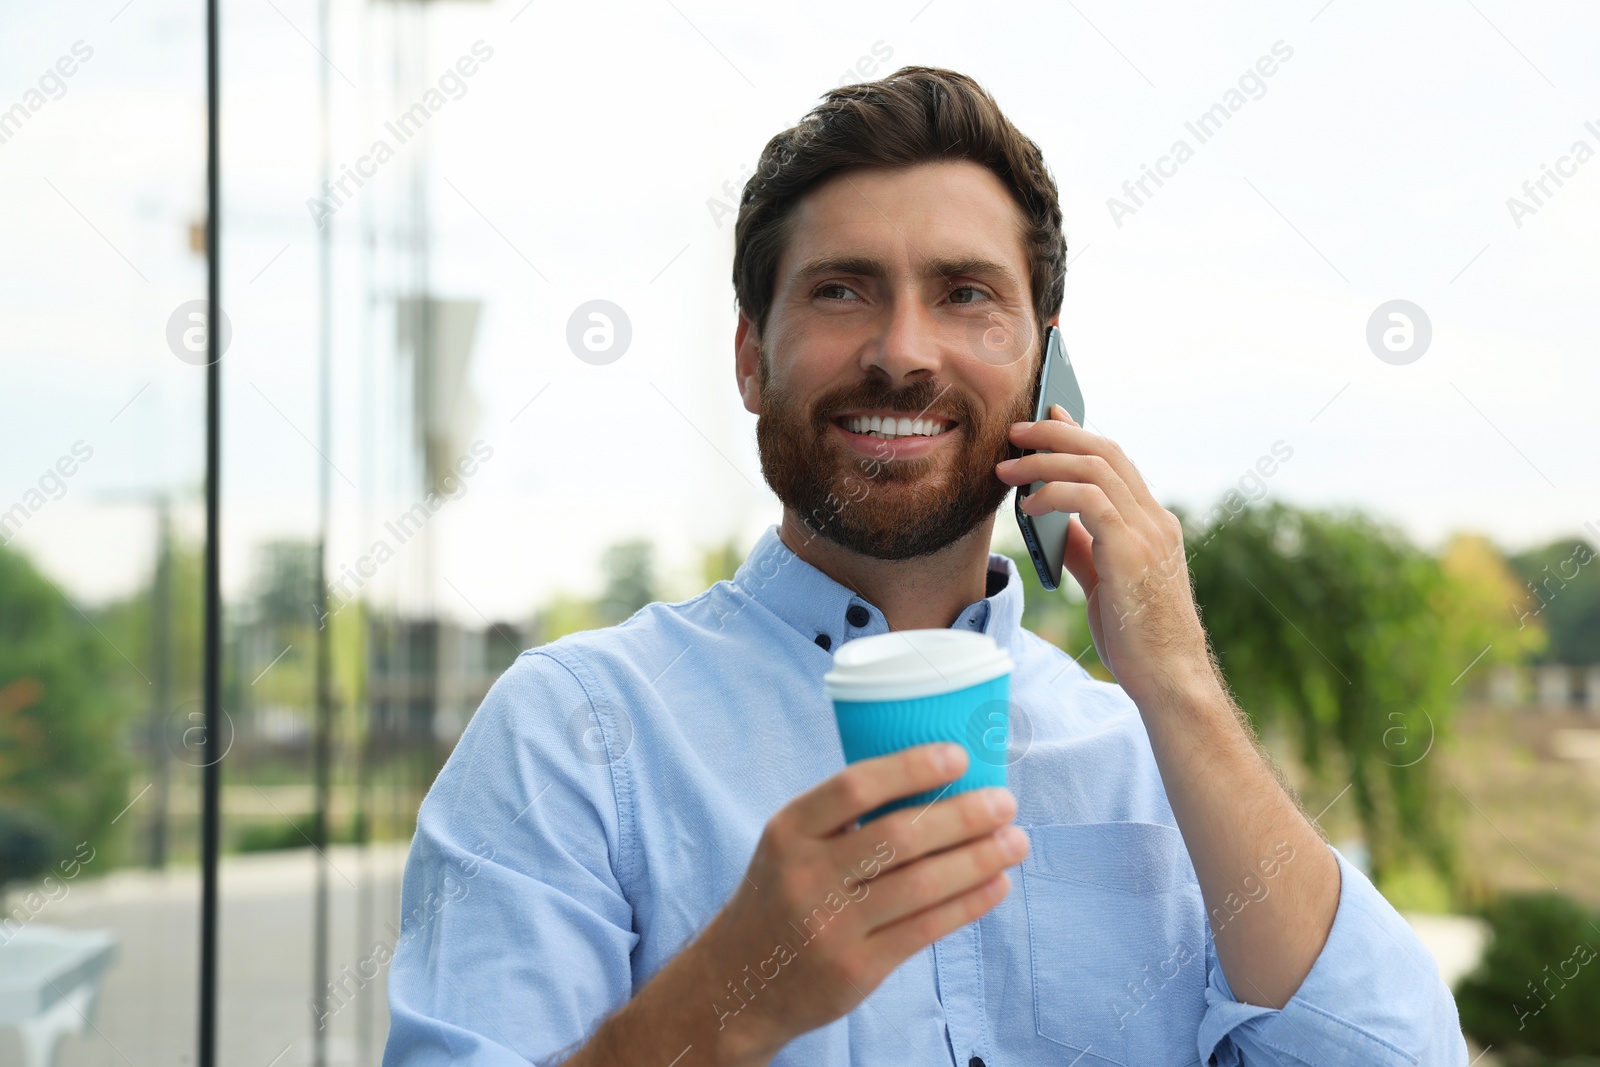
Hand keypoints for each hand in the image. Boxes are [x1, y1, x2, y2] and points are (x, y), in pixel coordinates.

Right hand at [692, 742, 1026, 1062]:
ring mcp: (831, 926)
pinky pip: (926, 929)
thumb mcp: (790, 846)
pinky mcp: (855, 968)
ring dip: (978, 860)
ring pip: (921, 885)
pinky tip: (995, 884)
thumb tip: (936, 785)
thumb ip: (844, 819)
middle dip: (962, 817)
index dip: (911, 768)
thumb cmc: (782, 896)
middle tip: (1004, 802)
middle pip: (899, 837)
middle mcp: (806, 876)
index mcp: (788, 831)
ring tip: (1015, 842)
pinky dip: (968, 903)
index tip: (959, 757)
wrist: (740, 980)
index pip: (854, 787)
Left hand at [995, 403, 1214, 704]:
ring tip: (1007, 469)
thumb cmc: (1137, 636)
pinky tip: (1028, 506)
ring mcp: (1148, 532)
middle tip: (1015, 432)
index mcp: (1152, 522)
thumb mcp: (1104, 582)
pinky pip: (1090, 501)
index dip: (1079, 432)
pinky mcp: (1132, 551)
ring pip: (1095, 467)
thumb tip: (1053, 521)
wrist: (1168, 678)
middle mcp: (1155, 519)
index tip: (1048, 415)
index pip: (1115, 460)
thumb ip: (1084, 546)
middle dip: (1056, 434)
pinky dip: (1054, 493)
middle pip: (1104, 450)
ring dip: (1045, 460)